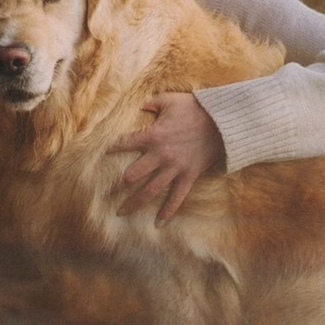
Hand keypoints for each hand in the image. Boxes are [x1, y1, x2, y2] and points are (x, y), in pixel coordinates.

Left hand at [111, 91, 223, 223]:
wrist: (221, 122)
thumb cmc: (194, 108)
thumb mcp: (169, 100)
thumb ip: (152, 103)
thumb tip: (141, 105)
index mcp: (153, 135)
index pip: (126, 143)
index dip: (113, 148)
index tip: (103, 153)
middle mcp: (161, 155)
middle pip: (135, 174)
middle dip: (120, 183)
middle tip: (107, 192)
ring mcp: (175, 168)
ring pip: (151, 190)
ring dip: (135, 202)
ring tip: (121, 212)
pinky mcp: (189, 177)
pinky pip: (176, 198)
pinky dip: (168, 212)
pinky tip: (158, 224)